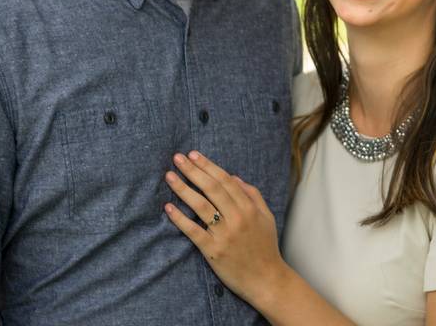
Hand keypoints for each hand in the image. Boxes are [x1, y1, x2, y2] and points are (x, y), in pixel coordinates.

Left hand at [164, 151, 285, 306]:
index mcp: (249, 208)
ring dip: (183, 189)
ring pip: (200, 206)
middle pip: (211, 188)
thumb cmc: (266, 247)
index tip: (194, 155)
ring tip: (169, 176)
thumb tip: (234, 177)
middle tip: (177, 158)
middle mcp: (237, 218)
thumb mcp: (266, 217)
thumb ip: (253, 195)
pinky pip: (193, 231)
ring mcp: (224, 234)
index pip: (225, 180)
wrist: (267, 279)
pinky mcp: (213, 251)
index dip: (208, 166)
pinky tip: (169, 208)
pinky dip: (180, 218)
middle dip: (193, 171)